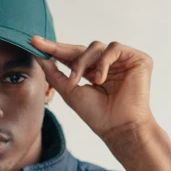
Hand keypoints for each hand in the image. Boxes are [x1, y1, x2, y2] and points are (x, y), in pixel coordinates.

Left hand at [31, 36, 155, 143]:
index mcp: (93, 72)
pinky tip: (99, 79)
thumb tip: (39, 57)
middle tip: (42, 46)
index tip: (33, 42)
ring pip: (96, 46)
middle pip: (81, 48)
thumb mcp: (69, 91)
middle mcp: (107, 64)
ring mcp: (122, 61)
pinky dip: (103, 61)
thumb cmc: (97, 115)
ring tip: (80, 80)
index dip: (53, 49)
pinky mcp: (137, 59)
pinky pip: (114, 48)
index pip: (72, 56)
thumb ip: (54, 74)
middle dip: (60, 49)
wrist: (119, 128)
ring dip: (83, 62)